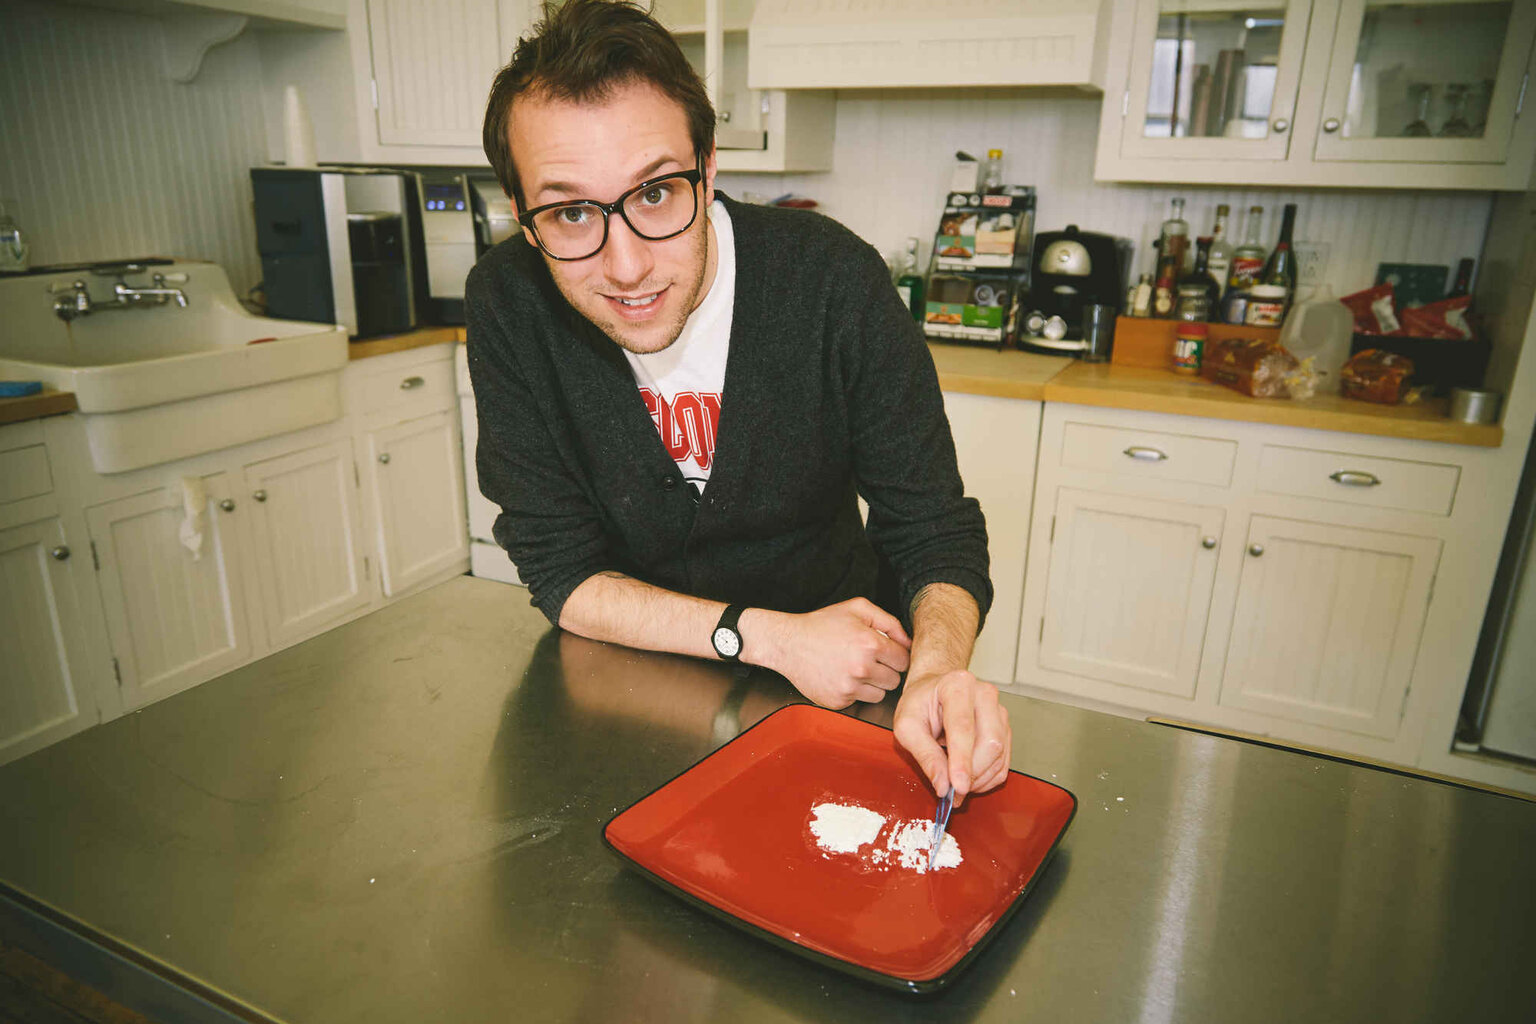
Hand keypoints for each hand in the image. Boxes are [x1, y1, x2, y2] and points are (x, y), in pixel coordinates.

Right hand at [745, 598, 910, 708]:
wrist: (787, 643)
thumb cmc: (822, 624)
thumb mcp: (857, 608)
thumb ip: (889, 622)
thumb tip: (909, 642)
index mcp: (870, 644)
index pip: (904, 660)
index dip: (895, 655)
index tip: (884, 652)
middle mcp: (861, 668)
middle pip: (895, 680)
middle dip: (885, 670)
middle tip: (868, 660)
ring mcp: (849, 688)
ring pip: (880, 695)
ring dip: (872, 684)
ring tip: (854, 669)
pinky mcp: (838, 701)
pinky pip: (859, 701)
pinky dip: (854, 692)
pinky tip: (840, 677)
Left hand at [892, 669, 1009, 806]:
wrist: (935, 690)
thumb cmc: (920, 703)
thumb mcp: (907, 726)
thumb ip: (925, 755)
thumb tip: (942, 785)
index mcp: (957, 685)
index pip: (963, 727)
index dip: (962, 761)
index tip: (958, 786)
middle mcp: (984, 694)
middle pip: (990, 743)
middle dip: (972, 773)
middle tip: (951, 789)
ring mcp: (998, 710)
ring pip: (999, 754)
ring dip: (979, 778)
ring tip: (956, 782)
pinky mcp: (1004, 727)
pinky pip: (1003, 761)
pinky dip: (987, 777)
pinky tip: (969, 778)